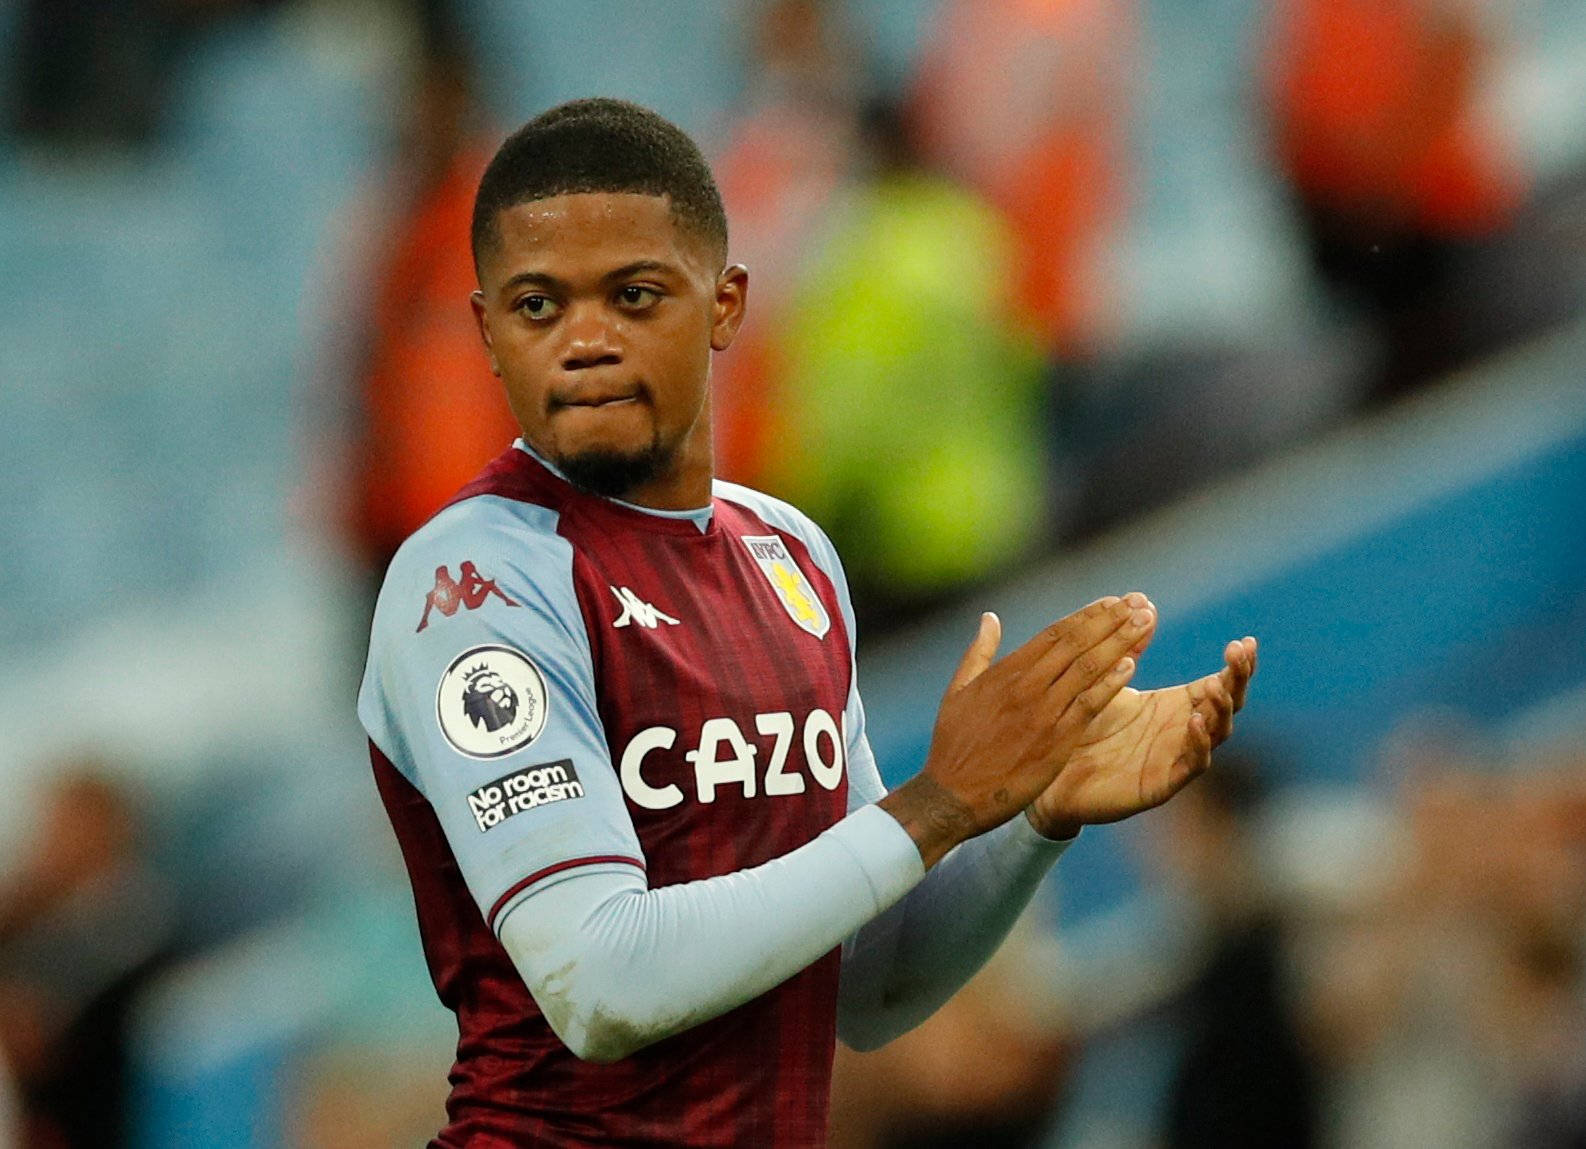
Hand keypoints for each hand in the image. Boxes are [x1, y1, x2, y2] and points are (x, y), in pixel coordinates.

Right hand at [880, 594, 1158, 867]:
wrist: (952, 797)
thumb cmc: (952, 747)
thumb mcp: (958, 692)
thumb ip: (978, 653)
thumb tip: (989, 618)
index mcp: (1005, 673)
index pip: (1054, 634)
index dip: (1086, 616)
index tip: (1112, 602)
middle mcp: (1026, 686)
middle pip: (1076, 644)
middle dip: (1110, 621)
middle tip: (1138, 602)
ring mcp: (1042, 713)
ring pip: (1087, 668)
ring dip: (1118, 642)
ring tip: (1144, 622)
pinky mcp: (1055, 741)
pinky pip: (1088, 705)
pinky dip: (1109, 683)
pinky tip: (1130, 665)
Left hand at [1026, 637, 1257, 839]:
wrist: (1054, 777)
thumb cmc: (1084, 726)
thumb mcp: (1106, 680)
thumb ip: (1127, 648)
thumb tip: (1146, 604)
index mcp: (1177, 706)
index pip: (1219, 683)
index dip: (1237, 666)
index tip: (1246, 641)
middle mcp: (1183, 731)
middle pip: (1227, 705)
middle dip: (1237, 679)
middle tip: (1237, 654)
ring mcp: (1176, 758)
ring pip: (1216, 734)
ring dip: (1221, 709)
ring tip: (1218, 684)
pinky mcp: (1162, 783)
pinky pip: (1191, 765)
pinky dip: (1198, 744)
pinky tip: (1195, 722)